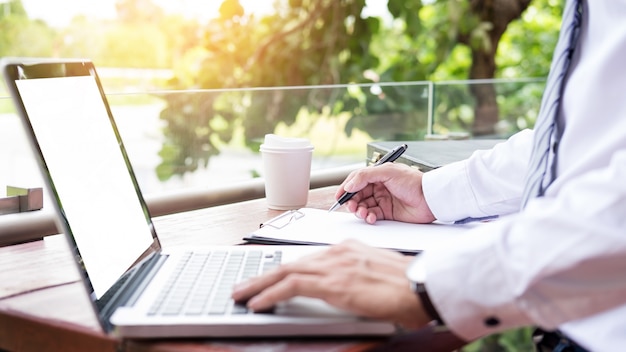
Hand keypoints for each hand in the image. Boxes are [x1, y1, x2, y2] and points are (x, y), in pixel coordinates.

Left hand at [231, 240, 432, 329]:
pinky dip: (270, 293)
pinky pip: (291, 285)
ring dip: (259, 284)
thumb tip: (343, 288)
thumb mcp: (376, 275)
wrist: (423, 288)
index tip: (267, 277)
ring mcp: (334, 265)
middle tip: (243, 285)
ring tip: (241, 295)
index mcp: (347, 249)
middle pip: (290, 263)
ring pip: (285, 271)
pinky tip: (258, 302)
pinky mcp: (333, 282)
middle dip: (262, 275)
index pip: (306, 259)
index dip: (282, 269)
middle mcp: (337, 252)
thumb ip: (355, 276)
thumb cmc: (407, 287)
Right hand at [335, 163, 435, 223]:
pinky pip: (372, 215)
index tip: (339, 196)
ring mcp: (383, 200)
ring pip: (363, 206)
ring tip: (362, 212)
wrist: (430, 198)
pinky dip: (369, 217)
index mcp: (378, 175)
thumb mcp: (387, 172)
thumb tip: (349, 185)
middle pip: (358, 195)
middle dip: (352, 201)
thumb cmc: (413, 181)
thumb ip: (365, 176)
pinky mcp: (387, 213)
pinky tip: (372, 217)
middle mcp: (379, 187)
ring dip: (360, 210)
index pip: (357, 181)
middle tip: (351, 207)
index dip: (347, 188)